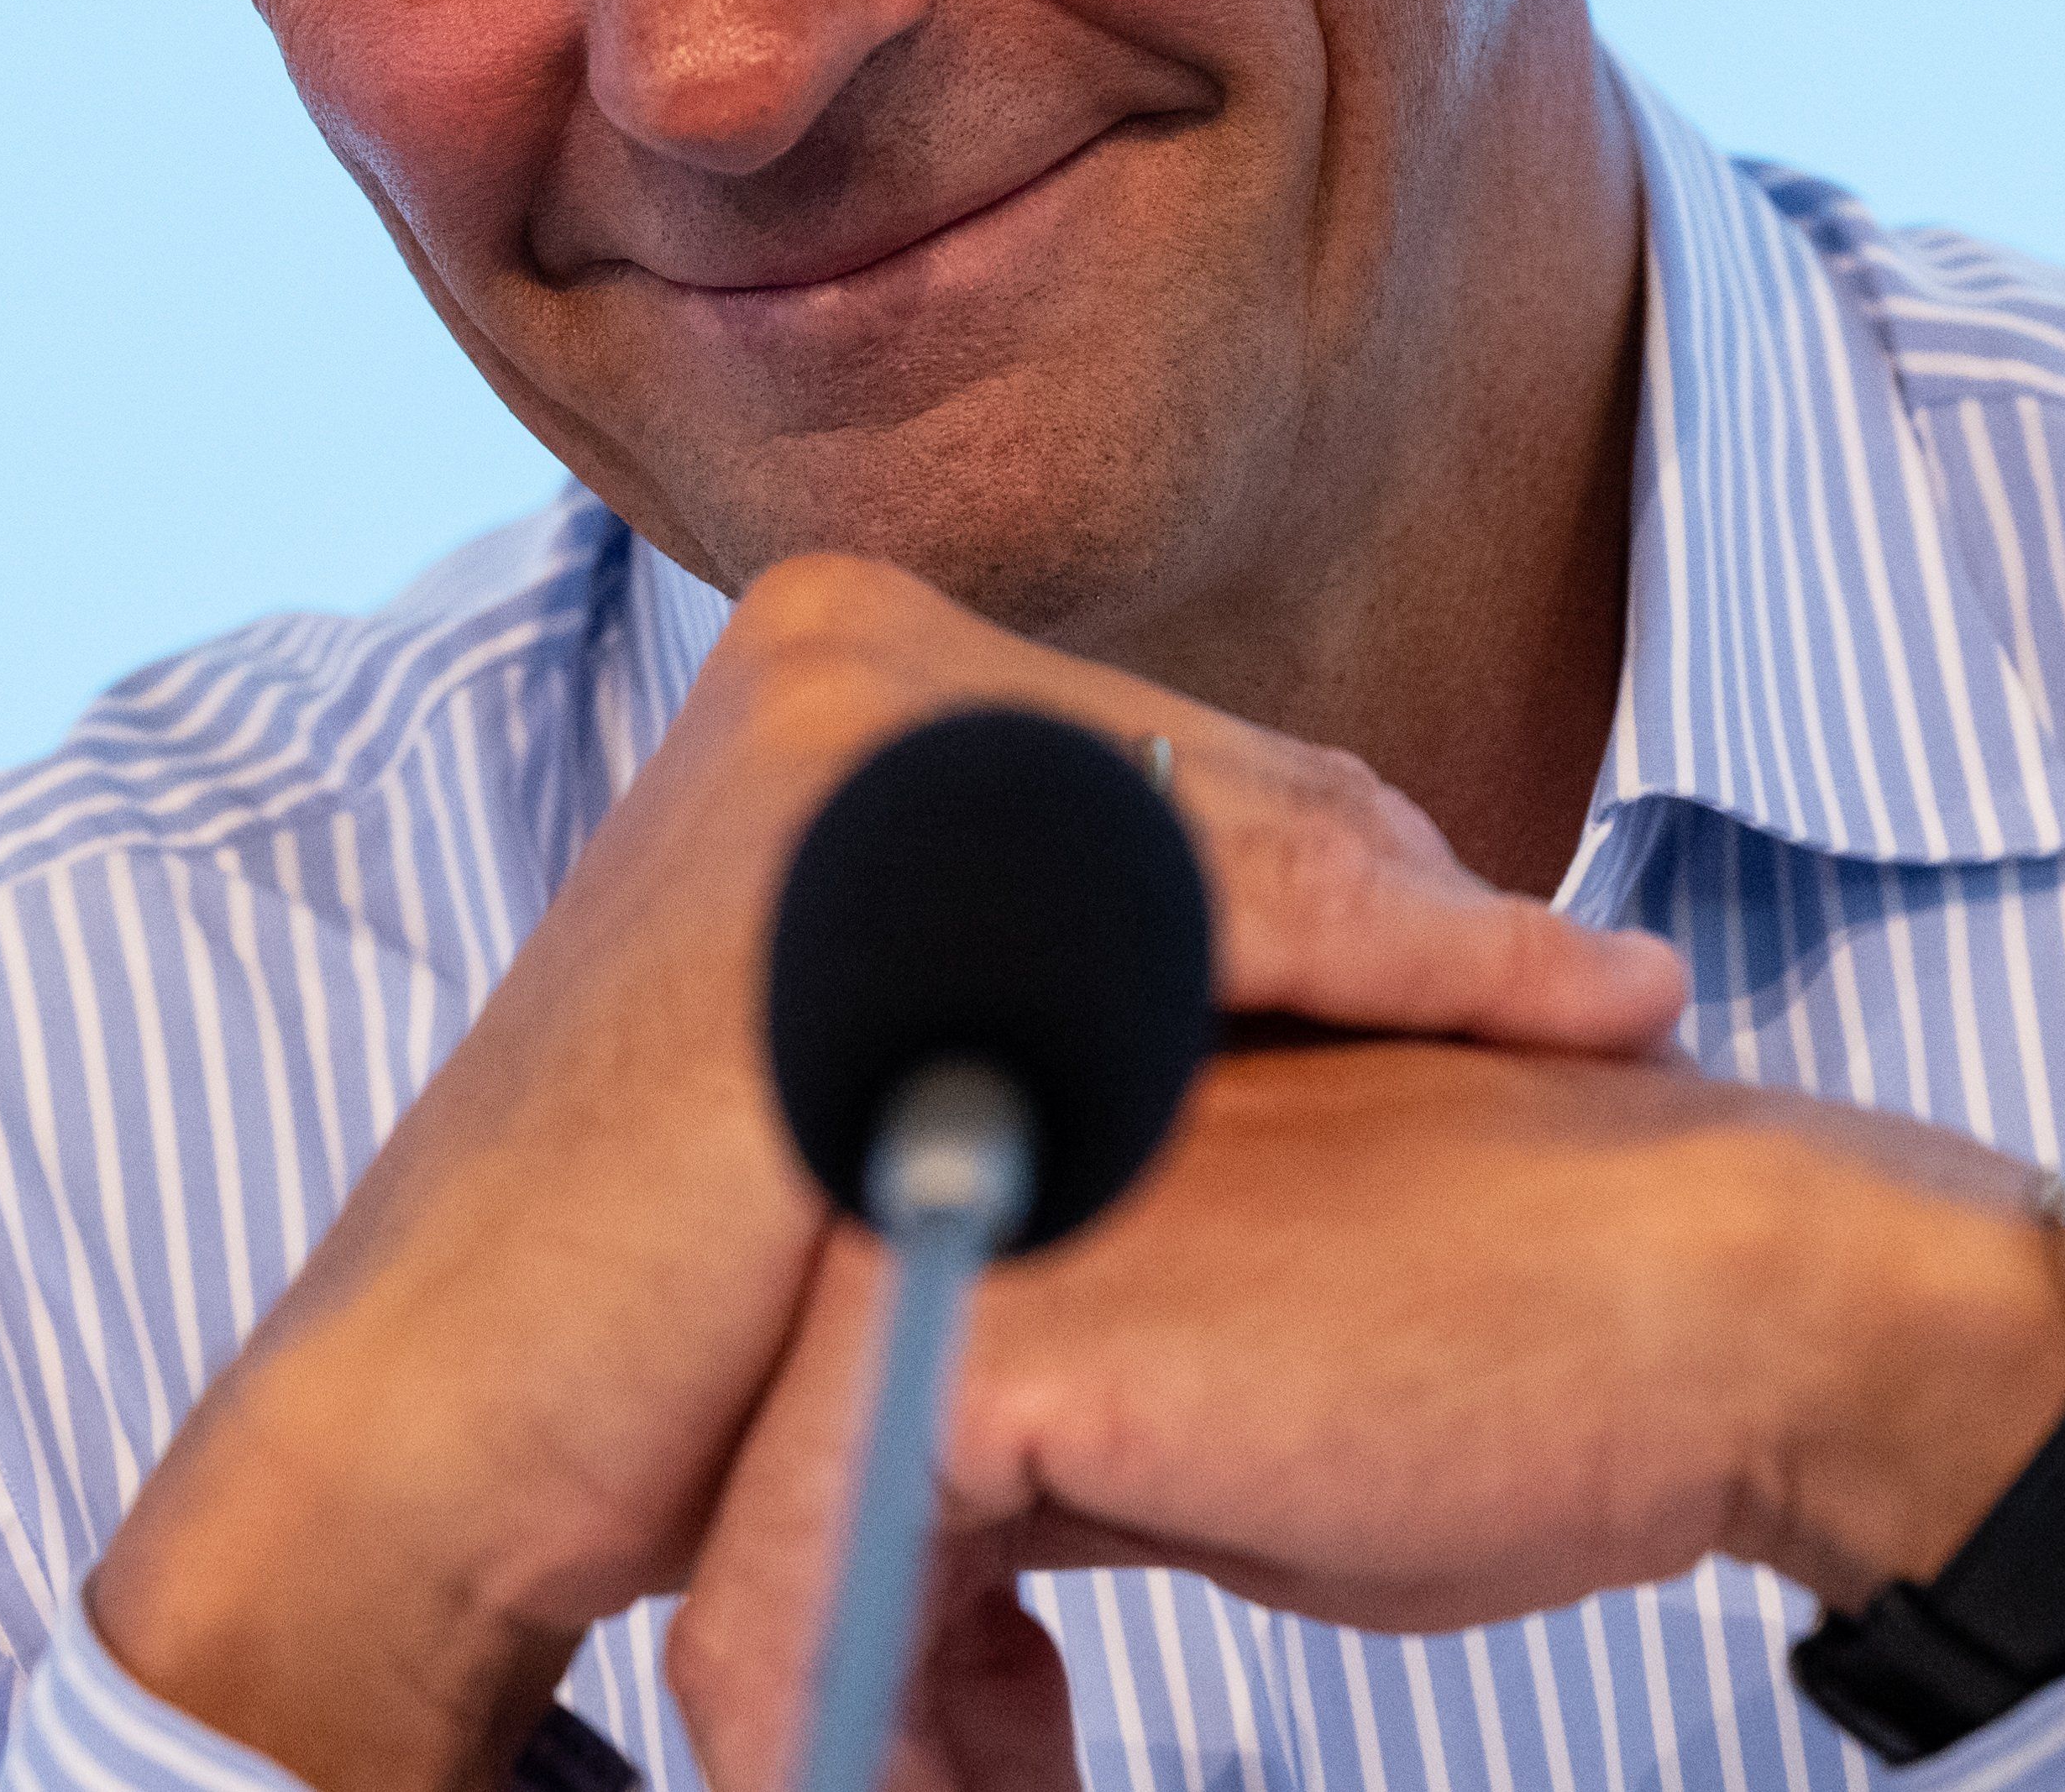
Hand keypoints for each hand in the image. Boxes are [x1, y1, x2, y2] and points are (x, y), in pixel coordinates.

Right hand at [85, 555, 1687, 1791]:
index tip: (1525, 962)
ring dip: (1447, 930)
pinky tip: (1538, 1011)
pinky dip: (1407, 952)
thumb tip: (1260, 958)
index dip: (1361, 870)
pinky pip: (1229, 890)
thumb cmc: (654, 1292)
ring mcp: (867, 727)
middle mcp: (841, 650)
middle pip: (1227, 773)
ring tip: (1608, 1017)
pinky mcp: (904, 837)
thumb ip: (1027, 953)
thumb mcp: (878, 1049)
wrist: (457, 1414)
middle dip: (1421, 900)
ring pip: (1252, 823)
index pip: (1166, 755)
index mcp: (826, 668)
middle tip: (1601, 998)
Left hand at [664, 1039, 2064, 1789]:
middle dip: (833, 1687)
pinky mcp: (977, 1335)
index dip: (845, 1611)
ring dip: (847, 1736)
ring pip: (746, 1551)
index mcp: (958, 1135)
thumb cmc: (1491, 1364)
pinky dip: (859, 1741)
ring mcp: (923, 1219)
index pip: (783, 1409)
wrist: (1705, 1303)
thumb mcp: (1187, 1415)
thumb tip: (903, 1602)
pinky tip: (1016, 1791)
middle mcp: (904, 1146)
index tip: (949, 1741)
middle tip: (967, 1787)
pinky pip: (806, 1591)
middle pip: (742, 1479)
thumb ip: (1028, 1448)